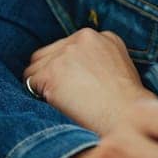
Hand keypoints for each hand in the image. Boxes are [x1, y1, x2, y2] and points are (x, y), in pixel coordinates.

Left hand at [24, 29, 153, 135]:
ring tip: (62, 102)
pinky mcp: (52, 71)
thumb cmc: (127, 107)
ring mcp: (66, 54)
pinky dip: (37, 96)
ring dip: (42, 84)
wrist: (127, 120)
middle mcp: (84, 38)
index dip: (67, 68)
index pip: (68, 46)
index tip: (73, 84)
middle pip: (49, 53)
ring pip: (35, 66)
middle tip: (64, 96)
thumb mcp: (121, 71)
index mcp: (103, 37)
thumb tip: (72, 72)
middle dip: (51, 73)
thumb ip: (98, 62)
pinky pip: (30, 82)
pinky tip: (56, 106)